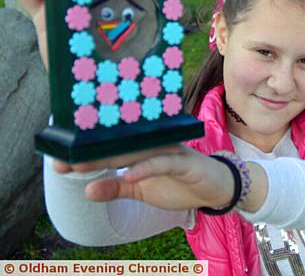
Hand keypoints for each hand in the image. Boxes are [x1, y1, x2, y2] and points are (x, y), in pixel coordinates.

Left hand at [53, 145, 266, 211]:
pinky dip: (146, 168)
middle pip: (117, 145)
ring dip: (110, 157)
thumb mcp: (141, 189)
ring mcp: (169, 150)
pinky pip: (162, 162)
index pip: (109, 148)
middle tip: (63, 160)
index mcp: (141, 148)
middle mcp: (154, 143)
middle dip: (89, 153)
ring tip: (84, 164)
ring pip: (136, 150)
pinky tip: (129, 174)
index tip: (58, 162)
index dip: (85, 153)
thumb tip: (86, 191)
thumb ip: (116, 188)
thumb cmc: (177, 182)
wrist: (215, 188)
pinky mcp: (184, 160)